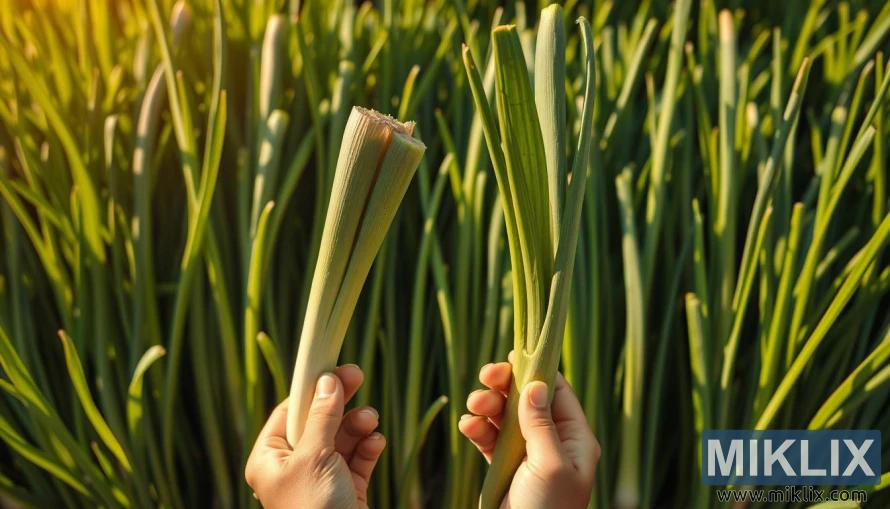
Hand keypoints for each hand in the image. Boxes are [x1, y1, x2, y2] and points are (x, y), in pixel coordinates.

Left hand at [245, 365, 385, 508]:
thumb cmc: (313, 508)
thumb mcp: (314, 456)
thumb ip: (321, 416)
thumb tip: (326, 381)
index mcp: (270, 460)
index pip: (287, 412)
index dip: (310, 390)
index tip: (330, 367)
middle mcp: (293, 467)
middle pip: (318, 421)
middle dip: (340, 402)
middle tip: (357, 374)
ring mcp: (321, 478)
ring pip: (342, 438)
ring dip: (358, 424)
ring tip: (370, 419)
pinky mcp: (347, 490)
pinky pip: (358, 458)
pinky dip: (368, 447)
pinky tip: (375, 441)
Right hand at [459, 356, 600, 508]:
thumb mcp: (550, 465)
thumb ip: (541, 424)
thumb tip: (536, 384)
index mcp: (574, 439)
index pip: (558, 393)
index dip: (537, 370)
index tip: (513, 355)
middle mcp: (552, 442)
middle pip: (527, 399)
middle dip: (505, 386)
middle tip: (486, 377)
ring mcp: (527, 454)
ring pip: (504, 416)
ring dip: (487, 406)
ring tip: (473, 407)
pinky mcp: (504, 467)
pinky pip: (489, 438)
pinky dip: (477, 429)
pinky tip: (467, 427)